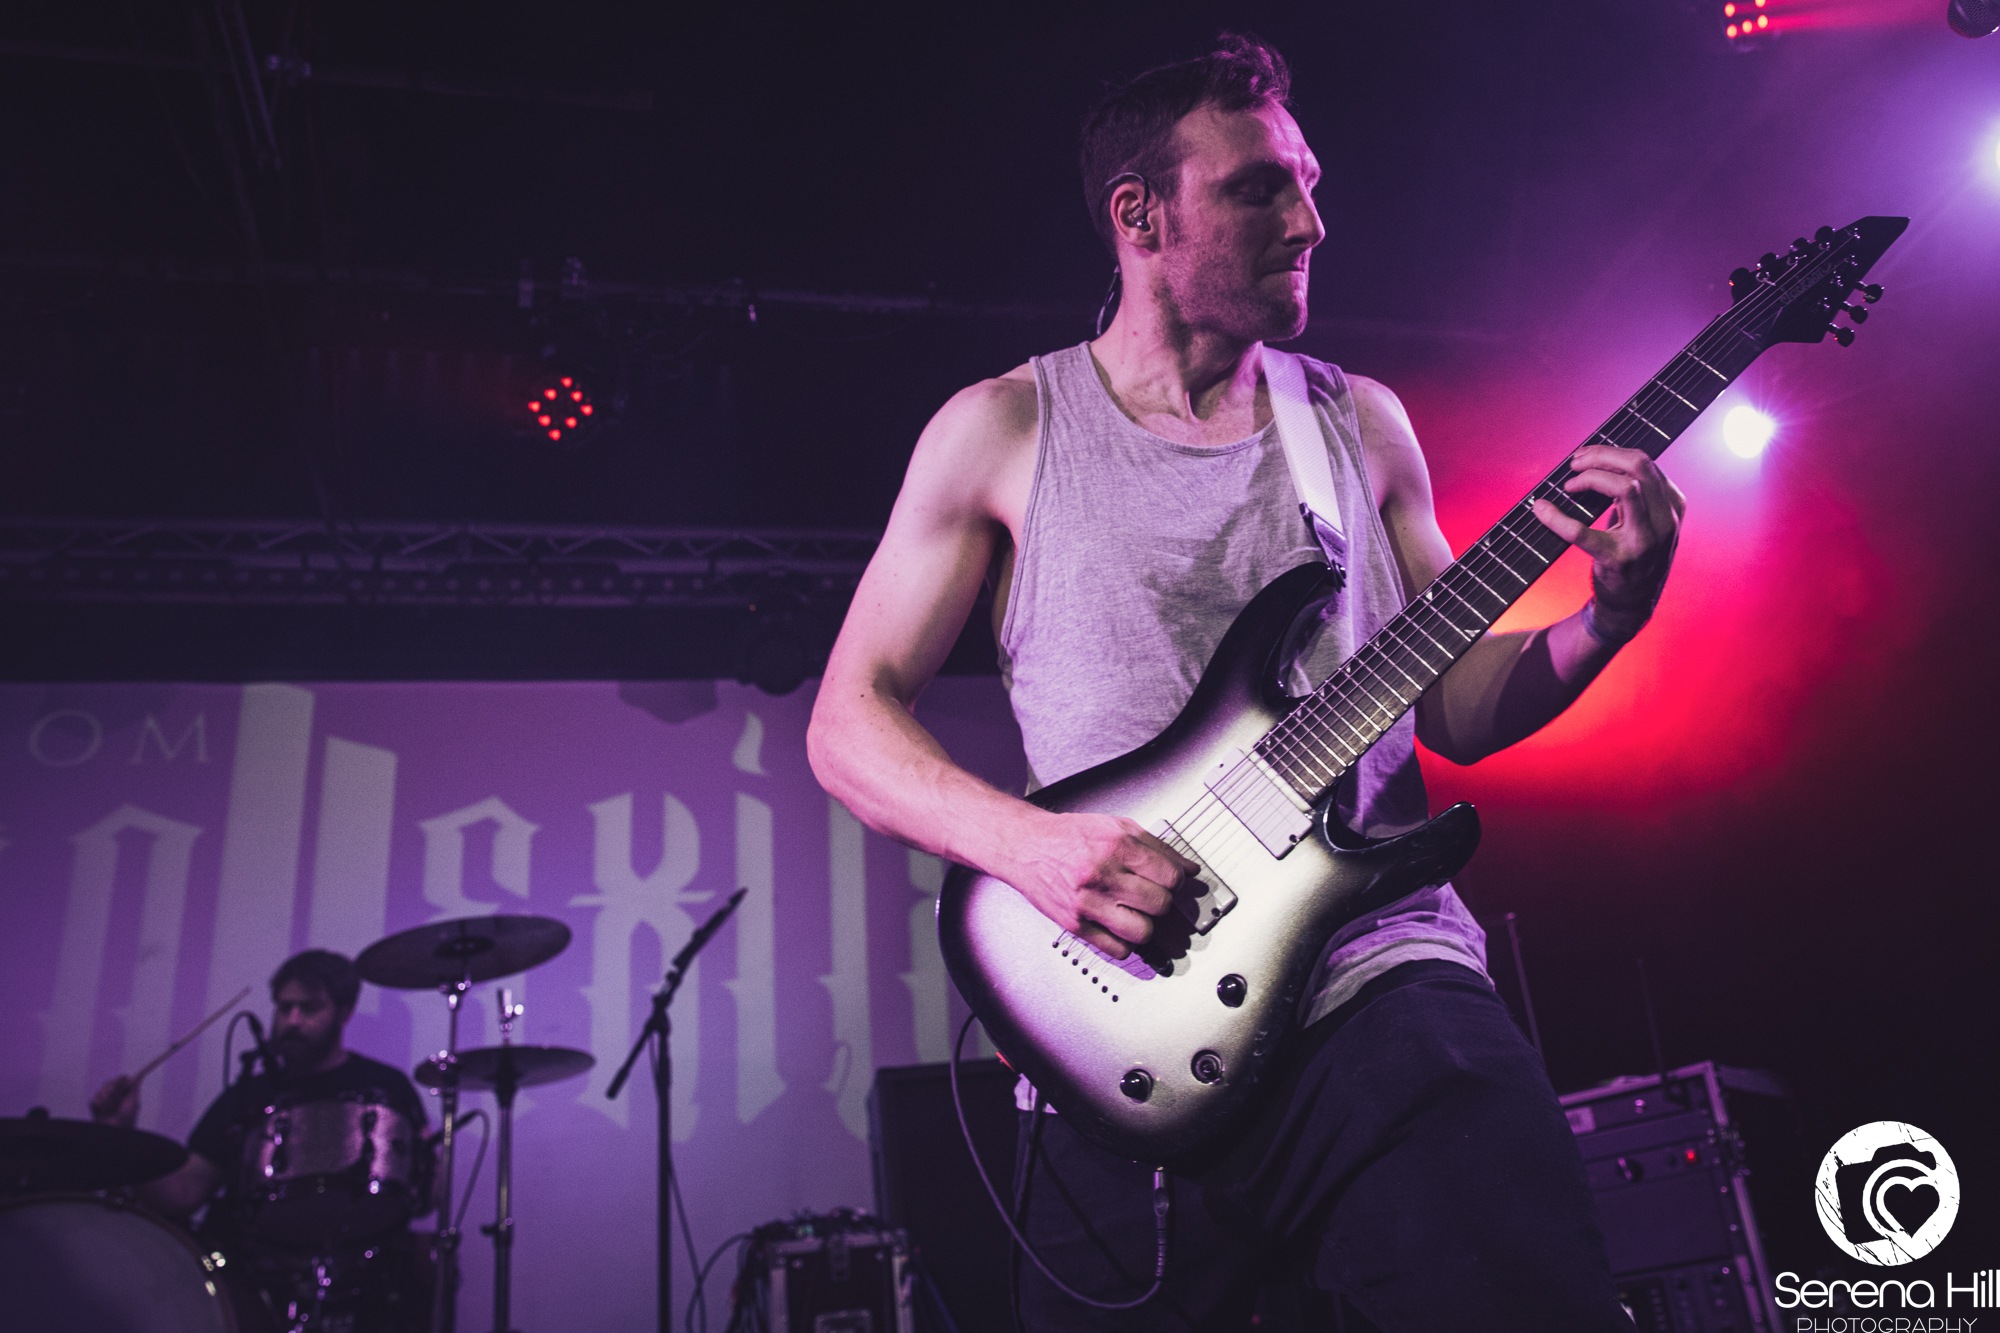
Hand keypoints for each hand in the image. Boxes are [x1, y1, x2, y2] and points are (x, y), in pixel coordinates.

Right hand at [90, 1074, 139, 1127]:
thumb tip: (141, 1073)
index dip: (122, 1083)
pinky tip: (104, 1112)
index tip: (125, 1088)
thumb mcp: (133, 1100)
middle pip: (110, 1082)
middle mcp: (113, 1091)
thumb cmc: (128, 1117)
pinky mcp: (94, 1103)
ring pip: (101, 1091)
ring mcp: (102, 1096)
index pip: (121, 1078)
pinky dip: (100, 1106)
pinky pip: (94, 1099)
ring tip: (111, 1110)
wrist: (117, 1129)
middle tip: (118, 1104)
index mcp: (124, 1089)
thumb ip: (135, 1086)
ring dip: (108, 1102)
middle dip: (114, 1094)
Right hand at [1007, 812, 1197, 959]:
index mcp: (1116, 845)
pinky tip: (1119, 927)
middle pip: (1159, 904)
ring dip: (1145, 925)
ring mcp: (1087, 902)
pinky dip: (1125, 943)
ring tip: (1135, 913)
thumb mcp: (1115, 826)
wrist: (1026, 846)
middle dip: (1161, 901)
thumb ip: (1156, 847)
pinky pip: (1116, 948)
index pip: (1169, 876)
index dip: (1175, 881)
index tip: (1169, 882)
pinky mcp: (1075, 924)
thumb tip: (1188, 869)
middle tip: (1151, 895)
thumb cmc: (1069, 836)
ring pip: (1142, 931)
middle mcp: (1102, 873)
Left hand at [1531, 443, 1685, 639]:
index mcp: (1672, 506)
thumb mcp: (1646, 522)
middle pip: (1639, 467)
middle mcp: (1665, 521)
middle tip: (1574, 463)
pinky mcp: (1618, 560)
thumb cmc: (1633, 556)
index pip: (1646, 463)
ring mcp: (1645, 541)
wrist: (1631, 605)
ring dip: (1590, 478)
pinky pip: (1582, 532)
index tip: (1585, 455)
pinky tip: (1542, 510)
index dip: (1611, 452)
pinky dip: (1557, 518)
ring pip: (1624, 488)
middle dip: (1601, 457)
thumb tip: (1597, 462)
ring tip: (1569, 485)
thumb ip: (1636, 494)